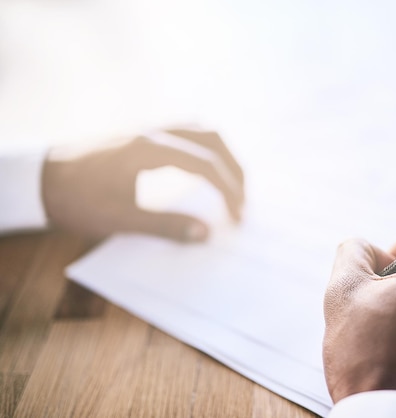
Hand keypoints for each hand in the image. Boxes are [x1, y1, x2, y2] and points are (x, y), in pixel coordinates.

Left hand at [42, 128, 243, 241]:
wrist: (39, 179)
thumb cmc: (77, 200)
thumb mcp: (121, 219)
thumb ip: (167, 226)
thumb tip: (206, 233)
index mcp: (150, 150)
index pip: (205, 164)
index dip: (228, 190)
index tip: (237, 216)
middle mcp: (153, 131)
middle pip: (211, 138)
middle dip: (234, 167)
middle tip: (243, 197)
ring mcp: (147, 128)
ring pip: (200, 129)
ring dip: (222, 153)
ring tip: (231, 181)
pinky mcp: (142, 133)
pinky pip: (186, 130)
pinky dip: (205, 147)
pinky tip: (204, 166)